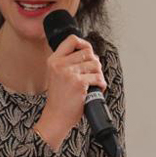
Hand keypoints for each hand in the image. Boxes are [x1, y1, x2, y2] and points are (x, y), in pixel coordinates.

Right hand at [34, 34, 105, 150]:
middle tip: (92, 73)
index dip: (84, 43)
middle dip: (94, 62)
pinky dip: (101, 83)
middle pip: (88, 52)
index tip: (88, 52)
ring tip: (94, 82)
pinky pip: (98, 77)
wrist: (56, 116)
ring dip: (99, 73)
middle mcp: (60, 64)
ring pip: (95, 64)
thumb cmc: (59, 98)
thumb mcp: (56, 74)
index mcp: (54, 60)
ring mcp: (69, 73)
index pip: (72, 40)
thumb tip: (90, 53)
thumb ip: (68, 62)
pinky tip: (96, 89)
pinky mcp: (79, 83)